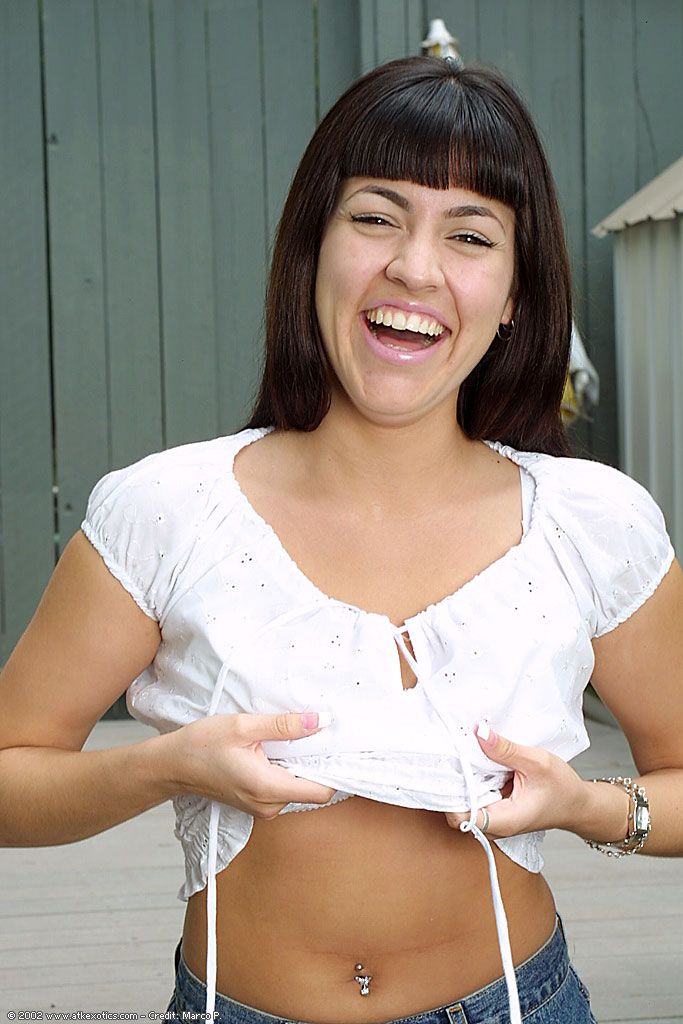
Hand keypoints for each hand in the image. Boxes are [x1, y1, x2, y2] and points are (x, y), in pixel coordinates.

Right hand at [159, 711, 335, 818]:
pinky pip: (284, 787)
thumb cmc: (202, 745)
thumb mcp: (244, 726)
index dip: (334, 768)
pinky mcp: (257, 803)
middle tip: (312, 732)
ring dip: (298, 764)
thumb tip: (319, 722)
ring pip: (298, 787)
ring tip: (286, 738)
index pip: (321, 790)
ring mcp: (263, 807)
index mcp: (268, 788)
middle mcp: (269, 805)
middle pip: (312, 788)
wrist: (172, 765)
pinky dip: (286, 769)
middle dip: (315, 761)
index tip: (337, 745)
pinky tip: (274, 749)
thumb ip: (284, 725)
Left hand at [445, 725, 588, 837]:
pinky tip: (478, 761)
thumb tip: (478, 733)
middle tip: (455, 753)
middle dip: (456, 781)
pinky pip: (477, 794)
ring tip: (466, 754)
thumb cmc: (563, 789)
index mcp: (504, 820)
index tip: (452, 769)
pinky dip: (476, 778)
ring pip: (466, 800)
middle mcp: (495, 824)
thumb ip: (505, 749)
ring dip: (466, 778)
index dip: (451, 794)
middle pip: (459, 807)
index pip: (462, 816)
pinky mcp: (496, 808)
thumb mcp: (537, 762)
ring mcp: (495, 817)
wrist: (578, 804)